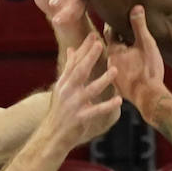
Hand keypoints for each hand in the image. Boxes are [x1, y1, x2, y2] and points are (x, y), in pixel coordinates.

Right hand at [44, 33, 121, 149]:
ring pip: (90, 90)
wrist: (52, 135)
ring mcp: (73, 105)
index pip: (74, 62)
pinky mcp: (80, 118)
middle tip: (100, 43)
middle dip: (89, 57)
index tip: (93, 35)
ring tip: (115, 70)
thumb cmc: (60, 110)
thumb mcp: (62, 87)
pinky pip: (96, 110)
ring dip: (103, 80)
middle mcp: (67, 91)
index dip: (83, 48)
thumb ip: (69, 69)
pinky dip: (107, 105)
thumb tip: (71, 49)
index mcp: (64, 82)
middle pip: (79, 71)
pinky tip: (119, 100)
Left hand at [105, 5, 166, 117]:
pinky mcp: (120, 86)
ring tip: (128, 48)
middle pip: (111, 46)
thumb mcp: (146, 44)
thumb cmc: (148, 70)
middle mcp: (109, 62)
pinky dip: (124, 66)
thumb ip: (139, 26)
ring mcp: (114, 76)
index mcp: (113, 50)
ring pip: (116, 60)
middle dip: (116, 38)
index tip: (115, 15)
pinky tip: (132, 67)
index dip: (113, 23)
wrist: (149, 98)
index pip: (109, 32)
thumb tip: (136, 6)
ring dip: (121, 53)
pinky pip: (120, 72)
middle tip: (120, 29)